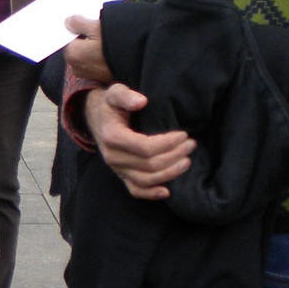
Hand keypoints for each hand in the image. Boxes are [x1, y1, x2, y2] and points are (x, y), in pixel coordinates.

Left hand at [64, 15, 112, 82]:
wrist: (139, 63)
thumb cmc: (117, 45)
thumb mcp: (97, 27)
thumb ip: (79, 23)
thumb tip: (68, 22)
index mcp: (72, 54)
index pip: (70, 38)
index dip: (80, 30)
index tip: (91, 26)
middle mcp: (76, 67)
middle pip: (78, 47)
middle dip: (87, 40)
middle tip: (102, 33)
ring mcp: (87, 75)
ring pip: (87, 55)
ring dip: (94, 49)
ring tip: (110, 42)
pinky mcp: (98, 79)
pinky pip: (95, 64)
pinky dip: (100, 58)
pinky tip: (113, 52)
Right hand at [85, 83, 194, 200]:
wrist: (97, 118)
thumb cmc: (111, 105)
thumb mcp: (115, 93)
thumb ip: (126, 96)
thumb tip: (141, 101)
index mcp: (112, 137)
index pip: (144, 147)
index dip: (167, 143)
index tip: (183, 135)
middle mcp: (112, 157)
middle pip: (149, 164)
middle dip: (174, 156)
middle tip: (191, 144)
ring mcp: (117, 169)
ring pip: (146, 179)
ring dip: (169, 173)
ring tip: (187, 161)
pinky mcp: (121, 176)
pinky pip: (136, 190)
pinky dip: (151, 194)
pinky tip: (167, 191)